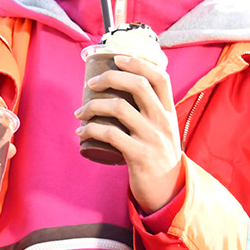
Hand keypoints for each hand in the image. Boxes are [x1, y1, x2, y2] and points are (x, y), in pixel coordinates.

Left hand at [75, 55, 183, 211]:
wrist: (169, 191)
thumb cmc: (158, 155)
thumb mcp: (161, 129)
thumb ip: (149, 110)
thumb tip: (121, 88)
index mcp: (169, 111)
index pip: (160, 77)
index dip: (138, 63)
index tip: (116, 59)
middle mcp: (163, 121)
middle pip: (138, 85)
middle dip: (109, 78)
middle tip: (90, 84)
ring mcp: (152, 138)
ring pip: (119, 108)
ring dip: (93, 106)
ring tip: (80, 112)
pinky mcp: (139, 155)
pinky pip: (110, 134)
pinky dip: (90, 130)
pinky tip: (81, 132)